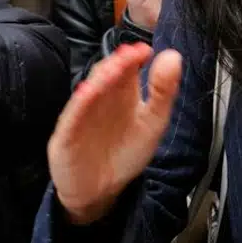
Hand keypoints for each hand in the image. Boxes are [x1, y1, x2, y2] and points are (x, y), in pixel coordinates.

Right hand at [48, 43, 183, 224]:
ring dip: (102, 78)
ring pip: (90, 91)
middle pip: (107, 75)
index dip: (135, 57)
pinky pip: (72, 117)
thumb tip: (174, 57)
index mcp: (123, 94)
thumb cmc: (125, 153)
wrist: (101, 191)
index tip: (146, 50)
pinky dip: (80, 104)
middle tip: (132, 54)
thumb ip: (164, 92)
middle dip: (119, 63)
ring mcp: (82, 116)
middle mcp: (102, 100)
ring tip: (116, 67)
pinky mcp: (67, 135)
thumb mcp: (154, 122)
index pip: (128, 69)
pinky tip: (89, 92)